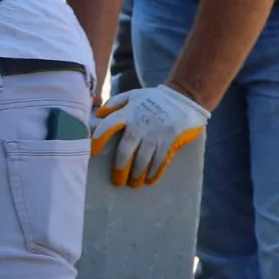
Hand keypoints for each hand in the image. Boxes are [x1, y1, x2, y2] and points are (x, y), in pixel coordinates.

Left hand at [92, 83, 207, 186]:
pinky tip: (150, 180)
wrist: (184, 97)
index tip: (94, 152)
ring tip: (134, 183)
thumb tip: (98, 114)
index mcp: (129, 113)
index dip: (100, 139)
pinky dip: (154, 172)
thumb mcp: (133, 95)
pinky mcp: (170, 141)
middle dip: (120, 167)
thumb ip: (115, 103)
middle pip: (126, 150)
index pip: (109, 126)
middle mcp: (140, 125)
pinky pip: (160, 160)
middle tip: (117, 181)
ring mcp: (156, 134)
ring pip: (143, 159)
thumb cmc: (155, 99)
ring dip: (137, 173)